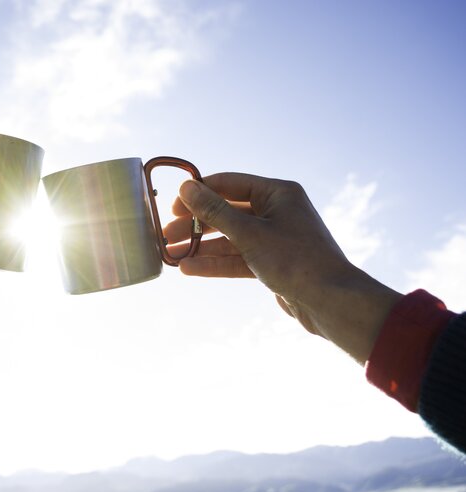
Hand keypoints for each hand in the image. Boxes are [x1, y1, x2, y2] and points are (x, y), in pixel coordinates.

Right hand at [164, 173, 401, 362]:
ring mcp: (274, 239)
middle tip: (166, 234)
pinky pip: (238, 258)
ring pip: (229, 238)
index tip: (173, 206)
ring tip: (171, 256)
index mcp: (278, 193)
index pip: (229, 184)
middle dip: (196, 225)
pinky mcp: (272, 263)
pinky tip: (190, 269)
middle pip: (227, 212)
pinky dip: (216, 264)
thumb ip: (215, 211)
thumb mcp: (249, 234)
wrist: (330, 302)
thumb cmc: (296, 261)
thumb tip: (186, 188)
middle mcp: (276, 212)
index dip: (199, 193)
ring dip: (201, 247)